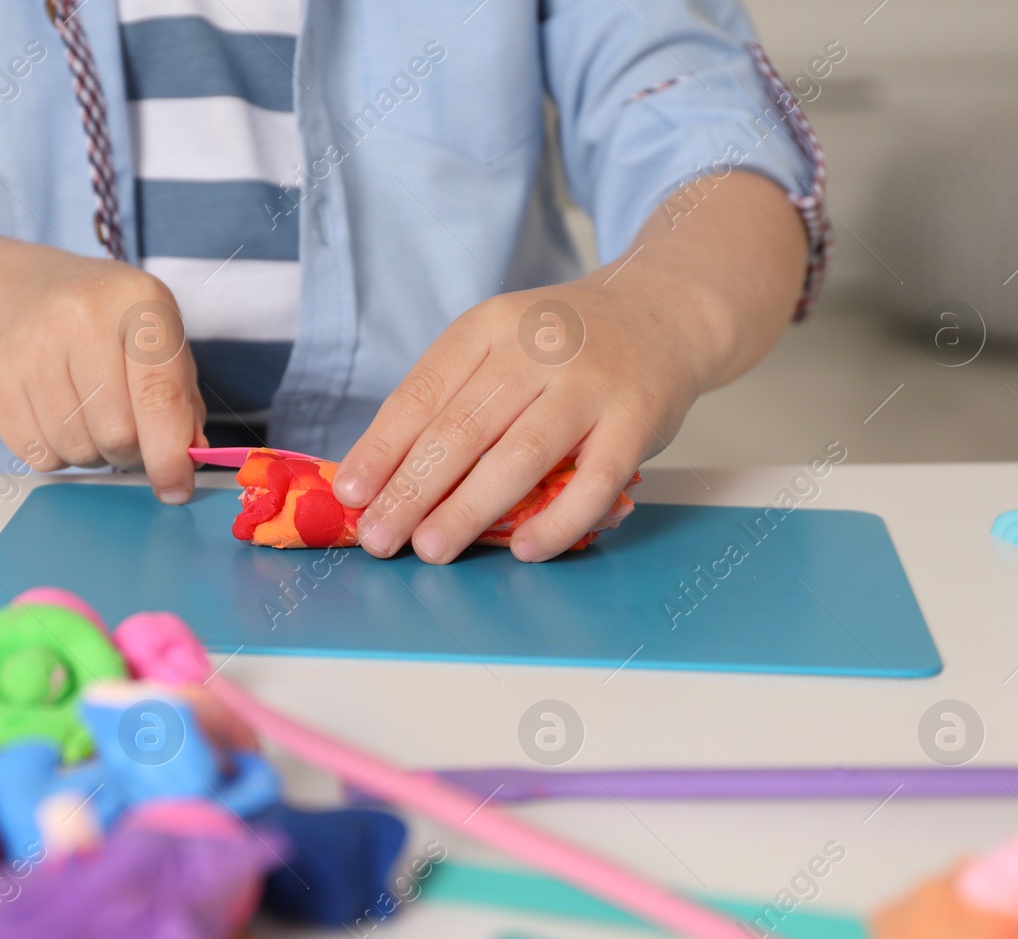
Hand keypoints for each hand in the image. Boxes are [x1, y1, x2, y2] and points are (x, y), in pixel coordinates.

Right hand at [0, 253, 204, 501]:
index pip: (157, 396)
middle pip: (116, 433)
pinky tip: (60, 419)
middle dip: (131, 454)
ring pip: (76, 449)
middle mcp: (79, 316)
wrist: (30, 294)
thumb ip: (182, 404)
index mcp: (136, 303)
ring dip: (94, 454)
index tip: (176, 488)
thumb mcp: (161, 343)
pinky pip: (38, 454)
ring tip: (92, 420)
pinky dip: (58, 454)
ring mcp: (30, 347)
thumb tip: (186, 461)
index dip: (169, 454)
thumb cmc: (111, 326)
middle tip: (130, 439)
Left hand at [332, 276, 712, 562]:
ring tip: (432, 548)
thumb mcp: (501, 347)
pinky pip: (594, 482)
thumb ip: (454, 401)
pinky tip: (524, 548)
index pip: (423, 393)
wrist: (663, 312)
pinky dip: (557, 520)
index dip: (383, 446)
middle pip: (462, 429)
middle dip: (412, 489)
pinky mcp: (637, 421)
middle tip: (380, 537)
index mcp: (489, 327)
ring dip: (469, 509)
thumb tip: (384, 477)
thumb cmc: (564, 347)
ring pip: (520, 455)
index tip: (353, 492)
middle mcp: (537, 349)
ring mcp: (590, 385)